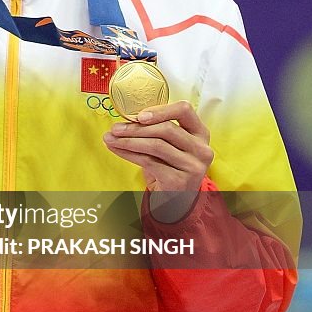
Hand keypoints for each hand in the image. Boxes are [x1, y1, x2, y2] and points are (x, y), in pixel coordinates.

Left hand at [103, 101, 213, 219]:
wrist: (176, 201)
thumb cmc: (169, 168)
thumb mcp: (169, 146)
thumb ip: (155, 131)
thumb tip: (125, 121)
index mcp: (200, 133)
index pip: (184, 111)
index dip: (160, 110)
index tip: (139, 116)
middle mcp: (201, 148)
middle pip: (166, 129)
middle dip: (136, 127)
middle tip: (115, 128)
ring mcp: (192, 165)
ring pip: (156, 145)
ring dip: (128, 140)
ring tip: (110, 138)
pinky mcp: (179, 180)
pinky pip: (148, 161)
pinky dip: (128, 154)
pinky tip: (116, 150)